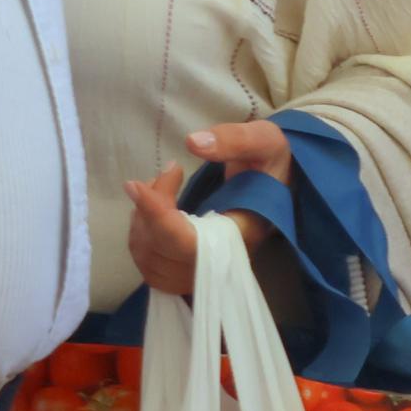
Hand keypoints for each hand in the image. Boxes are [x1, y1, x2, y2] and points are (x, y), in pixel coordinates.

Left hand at [123, 117, 290, 295]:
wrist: (276, 184)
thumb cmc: (269, 163)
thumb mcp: (264, 141)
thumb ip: (234, 140)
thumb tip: (193, 142)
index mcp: (243, 233)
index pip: (189, 241)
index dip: (157, 217)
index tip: (135, 185)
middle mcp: (223, 260)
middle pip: (165, 250)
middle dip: (149, 210)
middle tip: (166, 174)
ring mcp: (205, 269)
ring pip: (152, 259)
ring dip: (142, 221)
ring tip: (157, 188)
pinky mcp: (189, 269)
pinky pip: (151, 265)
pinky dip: (142, 236)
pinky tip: (152, 211)